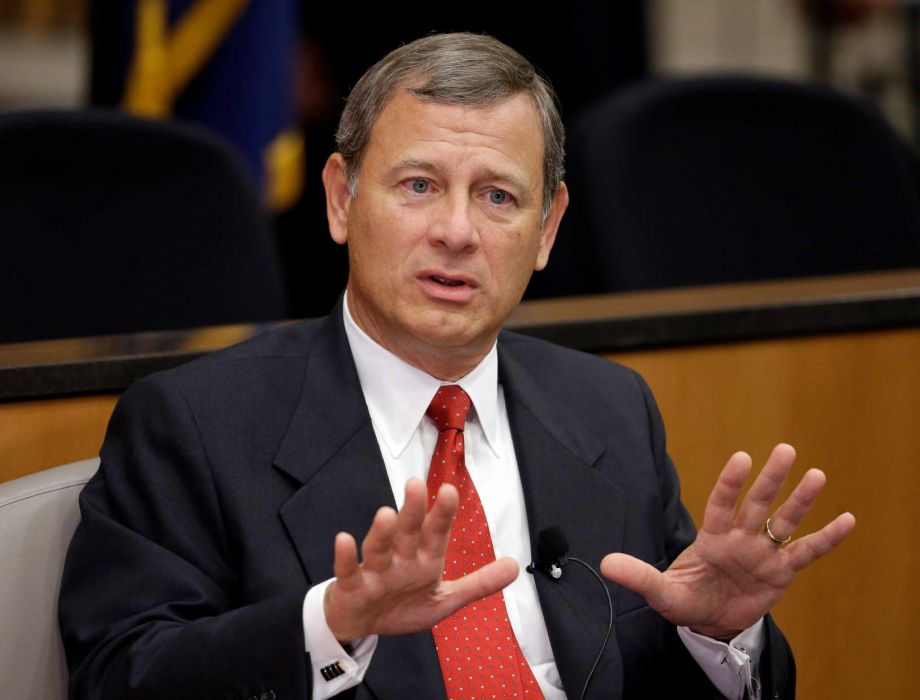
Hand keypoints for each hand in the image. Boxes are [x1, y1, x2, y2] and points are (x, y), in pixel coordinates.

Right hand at [323, 477, 518, 642]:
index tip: (450, 491)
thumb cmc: (402, 605)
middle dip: (413, 511)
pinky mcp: (353, 586)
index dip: (443, 514)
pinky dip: (345, 557)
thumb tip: (515, 566)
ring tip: (386, 514)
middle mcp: (400, 558)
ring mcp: (375, 571)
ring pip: (378, 547)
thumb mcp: (445, 600)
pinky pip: (348, 570)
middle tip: (416, 485)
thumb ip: (479, 584)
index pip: (437, 533)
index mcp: (424, 559)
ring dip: (382, 532)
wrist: (361, 625)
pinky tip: (344, 540)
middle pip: (408, 532)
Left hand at [600, 443, 854, 638]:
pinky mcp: (781, 572)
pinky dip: (826, 538)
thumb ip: (638, 576)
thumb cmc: (685, 598)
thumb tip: (605, 564)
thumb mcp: (660, 592)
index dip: (730, 483)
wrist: (710, 620)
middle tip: (786, 449)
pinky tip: (847, 519)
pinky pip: (806, 553)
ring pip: (784, 521)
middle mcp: (740, 538)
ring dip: (800, 500)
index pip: (721, 504)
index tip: (742, 457)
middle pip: (757, 503)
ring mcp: (762, 552)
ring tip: (817, 474)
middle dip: (770, 478)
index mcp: (711, 538)